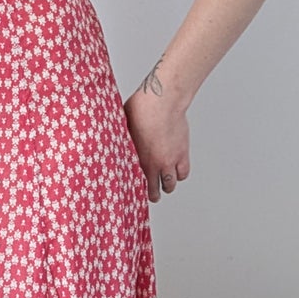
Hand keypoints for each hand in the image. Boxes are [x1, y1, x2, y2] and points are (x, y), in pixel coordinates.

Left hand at [123, 75, 190, 203]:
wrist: (162, 103)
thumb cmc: (140, 111)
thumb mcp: (124, 130)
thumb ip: (123, 143)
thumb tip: (114, 144)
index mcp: (139, 160)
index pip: (140, 187)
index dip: (138, 193)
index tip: (136, 194)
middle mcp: (157, 164)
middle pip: (158, 190)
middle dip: (154, 193)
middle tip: (153, 193)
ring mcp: (172, 159)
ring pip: (172, 183)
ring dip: (168, 184)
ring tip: (165, 181)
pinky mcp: (183, 152)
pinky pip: (184, 172)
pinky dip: (180, 174)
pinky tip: (176, 170)